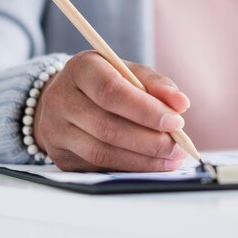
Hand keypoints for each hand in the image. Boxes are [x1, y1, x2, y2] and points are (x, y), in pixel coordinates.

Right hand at [33, 51, 190, 171]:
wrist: (66, 96)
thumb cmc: (104, 81)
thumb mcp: (128, 71)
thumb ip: (155, 84)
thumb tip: (181, 104)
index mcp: (81, 69)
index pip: (112, 91)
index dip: (146, 109)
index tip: (176, 121)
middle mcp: (62, 99)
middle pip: (107, 126)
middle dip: (150, 140)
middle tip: (179, 146)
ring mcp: (56, 131)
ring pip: (102, 153)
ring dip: (143, 160)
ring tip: (172, 158)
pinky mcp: (60, 156)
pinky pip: (98, 167)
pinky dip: (130, 168)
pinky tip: (152, 165)